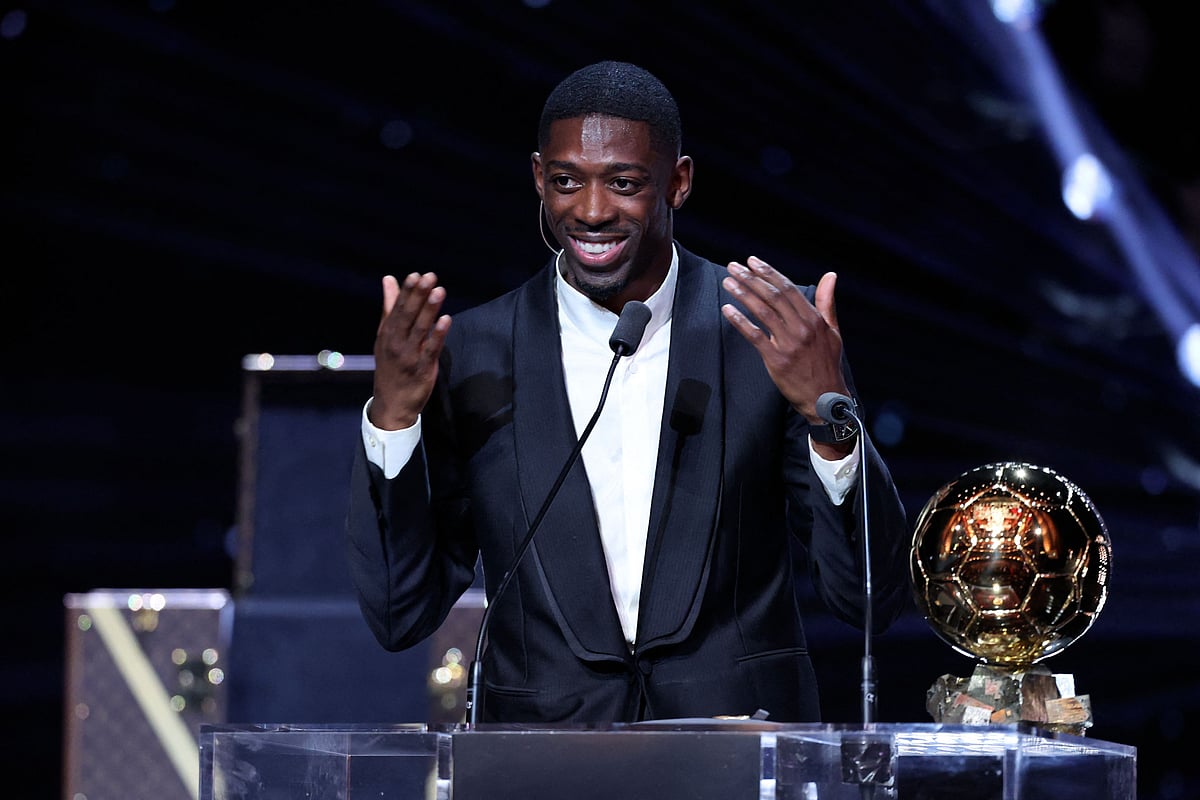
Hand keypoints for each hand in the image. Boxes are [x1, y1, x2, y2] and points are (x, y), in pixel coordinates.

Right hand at [368, 272, 451, 430]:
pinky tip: (446, 320)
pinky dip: (438, 334)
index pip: (397, 308)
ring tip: (438, 291)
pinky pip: (432, 349)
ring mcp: (409, 356)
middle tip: (429, 277)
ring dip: (429, 310)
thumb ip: (390, 307)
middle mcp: (396, 342)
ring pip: (420, 329)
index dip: (407, 292)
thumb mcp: (385, 336)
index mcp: (387, 333)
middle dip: (418, 295)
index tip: (416, 275)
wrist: (391, 404)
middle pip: (408, 315)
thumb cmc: (390, 366)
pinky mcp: (423, 368)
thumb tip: (389, 279)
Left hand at [720, 257, 849, 423]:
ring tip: (728, 282)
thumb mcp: (833, 331)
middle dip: (751, 278)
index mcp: (814, 319)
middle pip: (772, 296)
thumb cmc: (827, 364)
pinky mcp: (777, 360)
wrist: (825, 398)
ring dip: (743, 294)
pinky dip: (740, 321)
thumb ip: (827, 302)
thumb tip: (830, 275)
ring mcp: (789, 344)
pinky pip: (755, 336)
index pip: (787, 289)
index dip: (768, 273)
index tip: (753, 261)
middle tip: (734, 266)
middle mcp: (802, 328)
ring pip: (762, 312)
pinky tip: (727, 310)